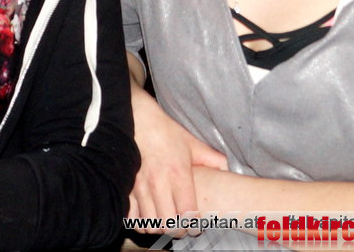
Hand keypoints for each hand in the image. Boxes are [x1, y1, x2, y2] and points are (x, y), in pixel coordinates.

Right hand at [127, 88, 226, 234]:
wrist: (138, 121)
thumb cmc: (167, 133)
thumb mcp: (193, 144)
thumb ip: (213, 159)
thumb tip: (227, 171)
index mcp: (178, 175)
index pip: (187, 215)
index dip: (193, 226)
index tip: (196, 226)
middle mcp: (159, 184)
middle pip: (168, 225)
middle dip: (178, 231)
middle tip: (182, 227)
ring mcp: (140, 187)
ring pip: (150, 225)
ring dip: (159, 228)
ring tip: (166, 222)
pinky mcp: (127, 187)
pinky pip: (131, 217)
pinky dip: (140, 222)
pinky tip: (148, 216)